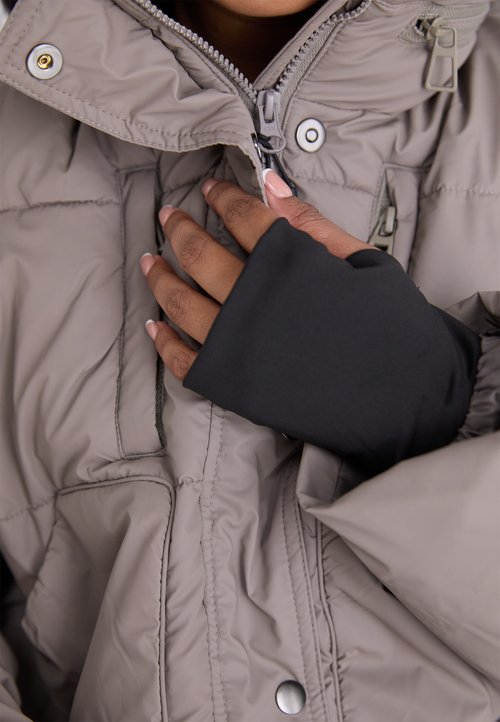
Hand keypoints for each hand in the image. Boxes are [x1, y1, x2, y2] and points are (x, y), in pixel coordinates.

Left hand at [141, 170, 477, 471]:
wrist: (402, 396)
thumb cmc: (391, 325)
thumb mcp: (362, 261)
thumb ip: (312, 225)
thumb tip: (271, 187)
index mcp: (288, 264)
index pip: (243, 218)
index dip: (224, 199)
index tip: (211, 190)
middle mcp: (253, 300)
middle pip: (202, 256)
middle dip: (182, 230)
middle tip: (170, 216)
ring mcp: (237, 344)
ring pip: (182, 304)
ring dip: (162, 279)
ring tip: (151, 261)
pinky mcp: (232, 384)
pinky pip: (185, 360)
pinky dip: (165, 343)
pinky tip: (153, 325)